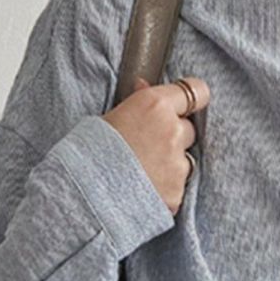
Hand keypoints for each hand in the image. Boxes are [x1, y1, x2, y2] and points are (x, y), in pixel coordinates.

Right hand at [101, 74, 209, 214]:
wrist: (82, 193)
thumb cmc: (88, 152)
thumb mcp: (108, 117)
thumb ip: (136, 102)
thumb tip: (144, 87)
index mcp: (155, 105)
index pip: (197, 92)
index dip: (192, 100)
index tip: (186, 106)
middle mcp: (171, 131)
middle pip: (188, 130)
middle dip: (175, 136)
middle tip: (148, 146)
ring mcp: (177, 164)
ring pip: (184, 161)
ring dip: (170, 165)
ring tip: (141, 172)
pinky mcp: (176, 193)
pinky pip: (176, 188)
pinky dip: (164, 189)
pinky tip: (142, 190)